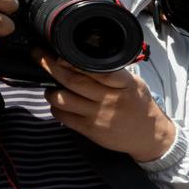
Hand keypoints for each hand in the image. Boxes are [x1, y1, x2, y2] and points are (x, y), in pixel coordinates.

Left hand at [34, 53, 176, 162]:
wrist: (149, 135)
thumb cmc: (139, 105)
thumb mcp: (134, 84)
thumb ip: (112, 73)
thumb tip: (80, 59)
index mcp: (124, 84)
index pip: (96, 69)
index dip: (73, 61)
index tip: (59, 53)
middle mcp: (110, 99)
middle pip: (73, 80)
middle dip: (50, 66)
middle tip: (38, 56)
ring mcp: (98, 115)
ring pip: (62, 99)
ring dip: (50, 90)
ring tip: (51, 86)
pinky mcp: (90, 129)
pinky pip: (63, 116)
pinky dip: (56, 107)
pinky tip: (60, 103)